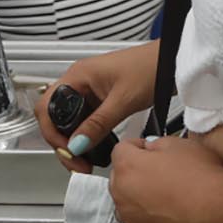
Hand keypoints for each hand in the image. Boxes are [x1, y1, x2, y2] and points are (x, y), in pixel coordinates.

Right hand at [34, 42, 157, 175]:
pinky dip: (87, 134)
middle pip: (55, 116)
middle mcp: (80, 80)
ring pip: (71, 119)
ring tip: (84, 160)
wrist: (174, 60)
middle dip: (62, 141)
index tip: (68, 152)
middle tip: (75, 162)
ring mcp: (90, 89)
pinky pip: (86, 118)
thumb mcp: (123, 100)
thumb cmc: (152, 67)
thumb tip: (77, 145)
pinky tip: (94, 147)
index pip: (48, 107)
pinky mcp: (102, 96)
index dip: (52, 133)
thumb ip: (98, 124)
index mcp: (78, 75)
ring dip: (74, 140)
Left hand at [108, 134, 222, 222]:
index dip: (138, 147)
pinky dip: (151, 219)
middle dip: (136, 173)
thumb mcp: (181, 144)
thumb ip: (156, 144)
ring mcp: (133, 221)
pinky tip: (173, 213)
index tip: (149, 150)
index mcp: (128, 168)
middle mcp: (123, 196)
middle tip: (162, 173)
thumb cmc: (205, 177)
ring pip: (128, 204)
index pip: (121, 150)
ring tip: (168, 196)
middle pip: (120, 179)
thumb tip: (151, 150)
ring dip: (140, 198)